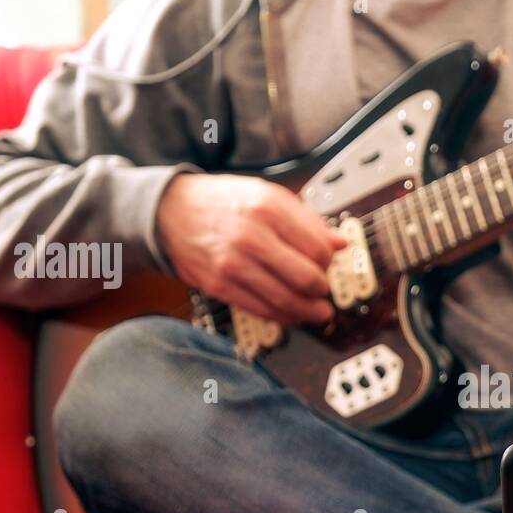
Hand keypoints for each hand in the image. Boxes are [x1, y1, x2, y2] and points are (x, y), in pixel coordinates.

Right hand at [156, 173, 345, 324]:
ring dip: (308, 311)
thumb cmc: (224, 202)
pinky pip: (262, 310)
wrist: (171, 211)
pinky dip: (284, 317)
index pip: (318, 249)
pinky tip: (293, 314)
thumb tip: (341, 243)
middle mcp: (251, 236)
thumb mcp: (268, 196)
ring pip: (286, 300)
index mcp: (269, 208)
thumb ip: (307, 220)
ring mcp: (234, 264)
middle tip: (324, 290)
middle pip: (307, 278)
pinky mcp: (220, 285)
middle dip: (322, 290)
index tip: (327, 264)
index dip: (329, 262)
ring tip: (318, 312)